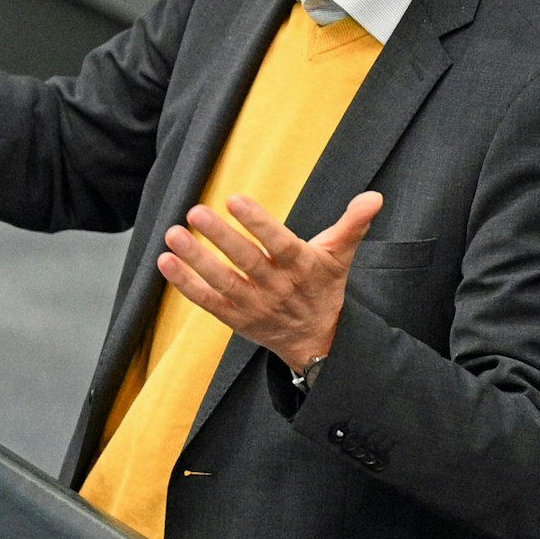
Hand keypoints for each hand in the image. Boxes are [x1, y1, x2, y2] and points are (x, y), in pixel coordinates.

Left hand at [157, 191, 383, 372]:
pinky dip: (185, 284)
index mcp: (302, 267)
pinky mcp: (236, 318)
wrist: (318, 342)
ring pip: (222, 282)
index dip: (258, 223)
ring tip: (173, 235)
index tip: (235, 199)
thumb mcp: (340, 257)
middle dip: (220, 237)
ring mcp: (254, 305)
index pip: (278, 243)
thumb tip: (374, 196)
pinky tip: (165, 262)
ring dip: (195, 259)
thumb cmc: (323, 289)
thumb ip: (353, 224)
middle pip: (246, 261)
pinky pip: (207, 302)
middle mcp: (277, 288)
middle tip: (196, 212)